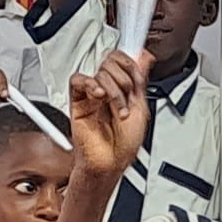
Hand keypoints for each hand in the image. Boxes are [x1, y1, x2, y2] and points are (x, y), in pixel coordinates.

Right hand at [68, 51, 150, 179]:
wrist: (111, 163)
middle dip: (125, 81)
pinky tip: (99, 96)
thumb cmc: (124, 144)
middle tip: (127, 99)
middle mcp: (106, 90)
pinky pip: (78, 81)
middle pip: (111, 63)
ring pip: (100, 72)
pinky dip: (90, 84)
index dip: (130, 63)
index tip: (137, 72)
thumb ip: (140, 79)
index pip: (121, 60)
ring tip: (118, 110)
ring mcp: (91, 95)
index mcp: (121, 88)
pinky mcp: (77, 102)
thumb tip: (145, 57)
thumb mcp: (141, 107)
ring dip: (114, 92)